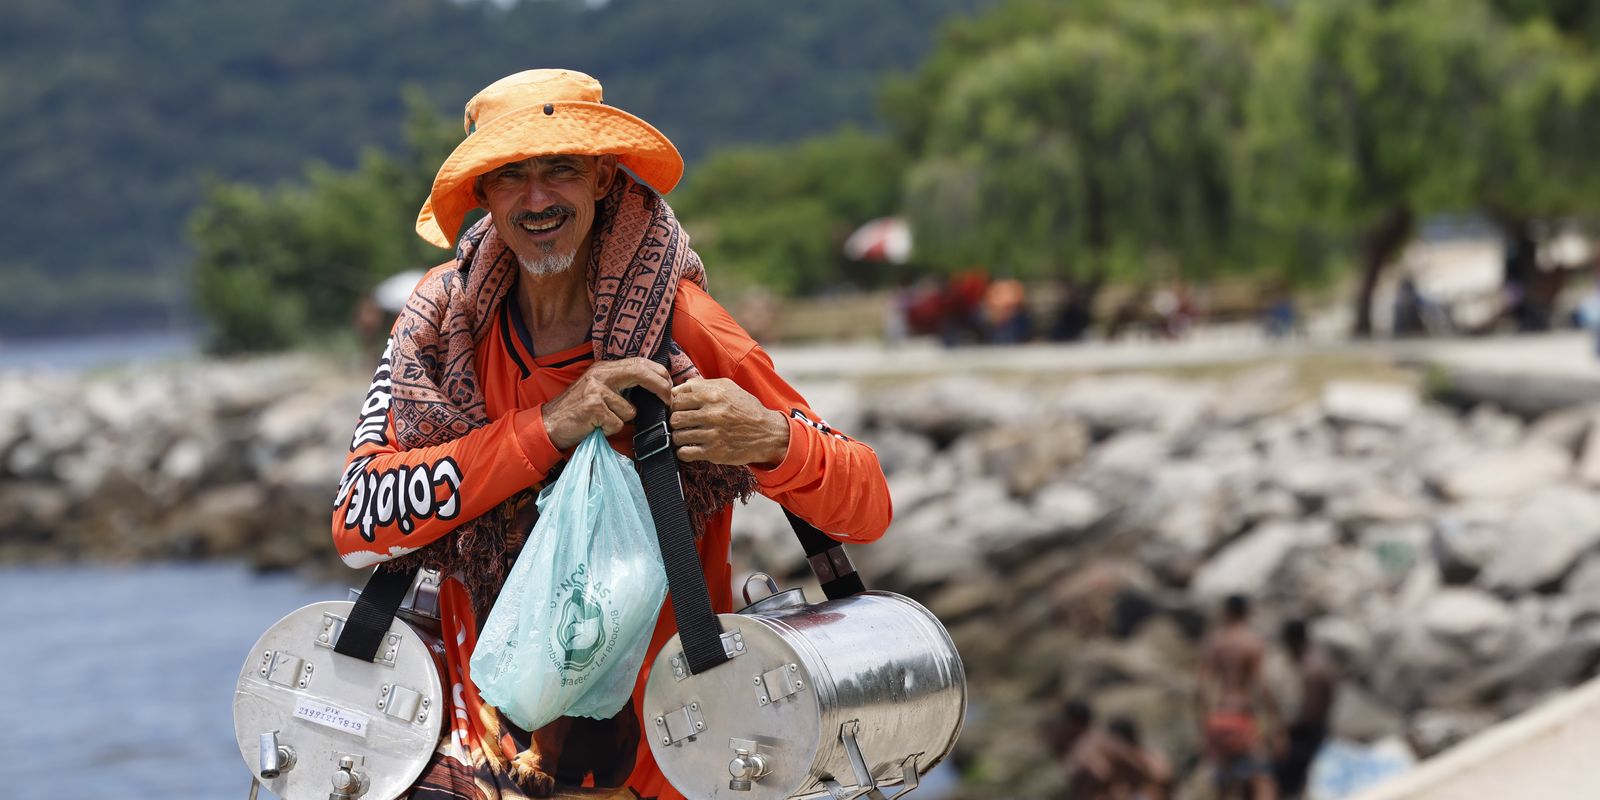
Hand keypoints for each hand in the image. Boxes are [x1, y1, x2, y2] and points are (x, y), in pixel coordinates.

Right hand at [541, 358, 670, 449]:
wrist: (549, 423)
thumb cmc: (577, 410)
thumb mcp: (598, 388)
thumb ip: (620, 384)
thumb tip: (654, 388)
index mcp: (604, 367)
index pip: (639, 362)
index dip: (659, 373)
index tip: (669, 386)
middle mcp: (600, 374)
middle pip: (640, 373)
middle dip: (660, 387)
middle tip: (668, 400)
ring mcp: (596, 390)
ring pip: (630, 410)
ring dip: (621, 420)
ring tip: (603, 420)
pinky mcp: (593, 407)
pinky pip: (617, 423)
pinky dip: (610, 429)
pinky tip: (596, 426)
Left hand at [669, 378, 789, 465]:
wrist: (767, 433)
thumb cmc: (746, 409)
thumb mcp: (728, 388)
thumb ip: (702, 385)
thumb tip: (678, 388)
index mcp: (713, 395)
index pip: (677, 399)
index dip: (674, 405)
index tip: (679, 410)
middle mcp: (712, 414)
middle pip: (675, 418)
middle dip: (675, 421)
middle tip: (681, 424)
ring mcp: (712, 434)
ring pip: (677, 436)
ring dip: (678, 437)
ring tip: (686, 436)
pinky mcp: (714, 452)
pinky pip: (685, 453)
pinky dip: (683, 451)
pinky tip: (690, 447)